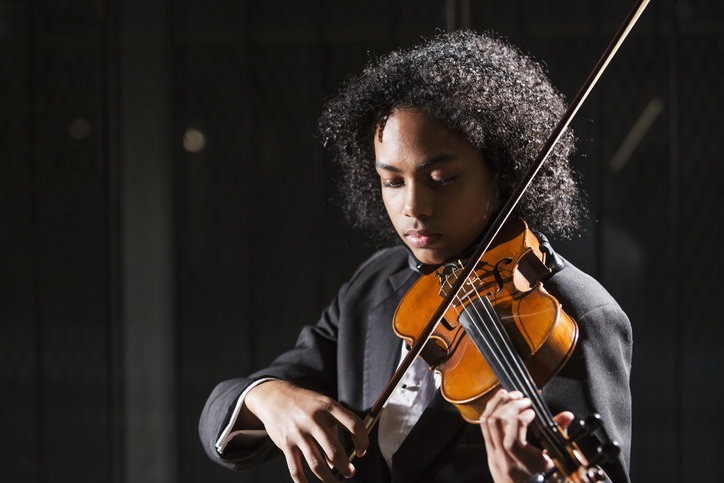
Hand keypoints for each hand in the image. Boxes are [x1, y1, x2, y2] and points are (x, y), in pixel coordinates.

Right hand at [243, 380, 368, 482]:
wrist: (274, 397)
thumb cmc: (304, 405)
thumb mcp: (322, 409)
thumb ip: (332, 433)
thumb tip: (335, 464)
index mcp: (328, 406)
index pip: (354, 425)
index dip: (362, 441)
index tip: (362, 452)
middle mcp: (314, 419)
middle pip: (335, 450)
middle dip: (346, 467)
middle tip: (350, 473)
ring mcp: (299, 432)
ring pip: (317, 464)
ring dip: (329, 479)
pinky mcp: (286, 443)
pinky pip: (296, 469)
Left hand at [479, 389, 573, 482]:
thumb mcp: (556, 463)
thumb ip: (558, 437)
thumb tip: (566, 416)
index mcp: (522, 465)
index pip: (512, 439)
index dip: (521, 419)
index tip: (533, 411)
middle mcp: (504, 460)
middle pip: (495, 425)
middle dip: (509, 404)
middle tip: (523, 398)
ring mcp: (494, 457)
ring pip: (486, 424)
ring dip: (496, 404)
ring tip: (509, 395)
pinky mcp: (490, 454)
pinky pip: (485, 429)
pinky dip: (492, 412)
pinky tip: (501, 404)